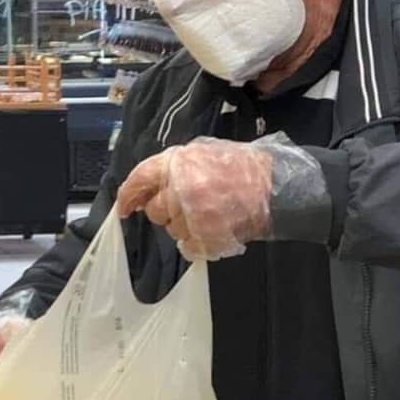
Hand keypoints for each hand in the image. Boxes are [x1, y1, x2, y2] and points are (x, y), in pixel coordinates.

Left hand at [117, 137, 272, 260]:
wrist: (276, 187)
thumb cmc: (242, 166)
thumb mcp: (204, 151)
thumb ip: (176, 165)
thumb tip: (150, 184)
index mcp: (179, 163)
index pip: (141, 178)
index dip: (128, 194)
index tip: (124, 208)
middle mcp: (182, 189)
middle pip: (155, 211)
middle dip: (166, 210)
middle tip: (189, 203)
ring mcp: (194, 216)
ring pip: (172, 231)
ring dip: (184, 226)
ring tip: (210, 213)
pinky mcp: (207, 239)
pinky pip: (187, 248)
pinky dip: (196, 243)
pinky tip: (211, 230)